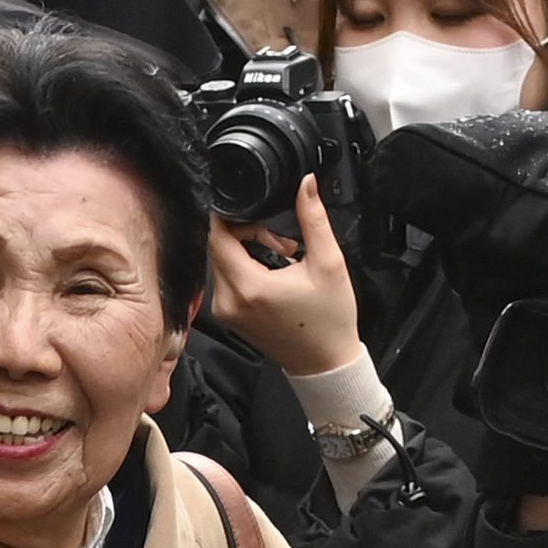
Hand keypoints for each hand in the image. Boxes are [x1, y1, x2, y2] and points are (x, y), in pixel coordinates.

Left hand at [204, 178, 363, 379]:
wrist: (325, 362)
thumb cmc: (329, 320)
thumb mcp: (328, 262)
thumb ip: (314, 219)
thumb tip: (306, 185)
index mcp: (249, 287)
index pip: (219, 237)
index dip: (232, 216)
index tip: (253, 208)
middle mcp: (228, 301)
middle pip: (218, 247)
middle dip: (246, 233)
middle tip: (282, 241)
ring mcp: (225, 311)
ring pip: (222, 262)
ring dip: (246, 250)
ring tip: (282, 257)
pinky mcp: (228, 317)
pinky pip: (227, 279)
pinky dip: (244, 268)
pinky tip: (272, 273)